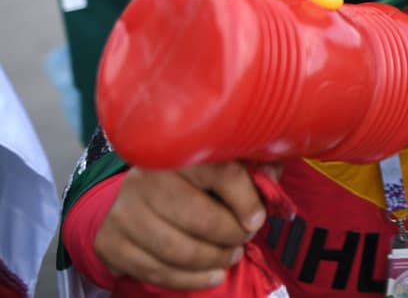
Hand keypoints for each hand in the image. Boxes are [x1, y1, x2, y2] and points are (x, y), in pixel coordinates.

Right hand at [93, 162, 266, 288]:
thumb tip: (273, 174)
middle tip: (243, 240)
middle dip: (230, 236)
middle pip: (198, 218)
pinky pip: (155, 271)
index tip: (257, 220)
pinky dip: (190, 280)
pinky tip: (212, 275)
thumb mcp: (224, 161)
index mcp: (180, 152)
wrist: (138, 193)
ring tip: (231, 256)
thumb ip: (252, 167)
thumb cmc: (194, 178)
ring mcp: (124, 211)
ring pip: (177, 250)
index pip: (223, 174)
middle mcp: (146, 178)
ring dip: (213, 260)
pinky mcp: (111, 241)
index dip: (247, 201)